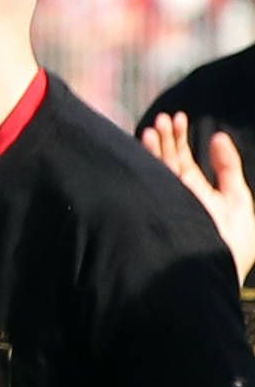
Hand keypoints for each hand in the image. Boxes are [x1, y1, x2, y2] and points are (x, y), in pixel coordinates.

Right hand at [144, 112, 254, 283]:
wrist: (213, 269)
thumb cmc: (232, 242)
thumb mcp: (239, 200)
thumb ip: (228, 168)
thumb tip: (219, 136)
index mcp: (195, 192)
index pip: (182, 160)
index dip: (180, 139)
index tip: (179, 117)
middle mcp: (176, 194)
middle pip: (166, 160)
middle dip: (166, 138)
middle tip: (166, 117)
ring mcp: (163, 199)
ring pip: (155, 166)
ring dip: (155, 144)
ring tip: (156, 124)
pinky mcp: (154, 205)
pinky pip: (147, 177)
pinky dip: (146, 158)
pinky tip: (146, 139)